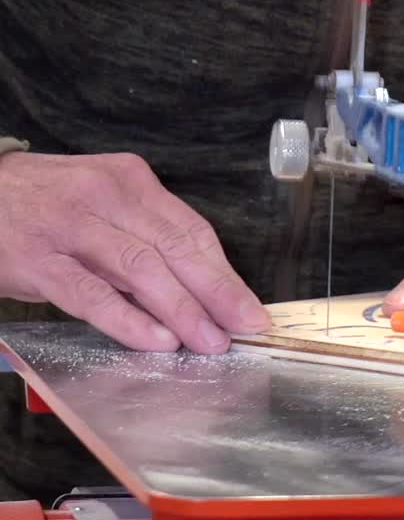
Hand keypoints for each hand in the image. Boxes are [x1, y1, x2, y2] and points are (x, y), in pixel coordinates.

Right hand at [0, 150, 268, 352]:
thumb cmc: (43, 202)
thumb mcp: (98, 198)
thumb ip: (141, 232)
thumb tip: (195, 285)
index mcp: (129, 178)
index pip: (190, 227)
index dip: (224, 270)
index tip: (248, 305)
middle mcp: (106, 195)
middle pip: (175, 246)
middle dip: (216, 292)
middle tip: (244, 327)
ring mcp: (72, 226)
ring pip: (141, 268)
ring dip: (181, 309)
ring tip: (208, 341)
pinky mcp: (40, 259)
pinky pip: (91, 294)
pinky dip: (127, 319)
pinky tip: (155, 340)